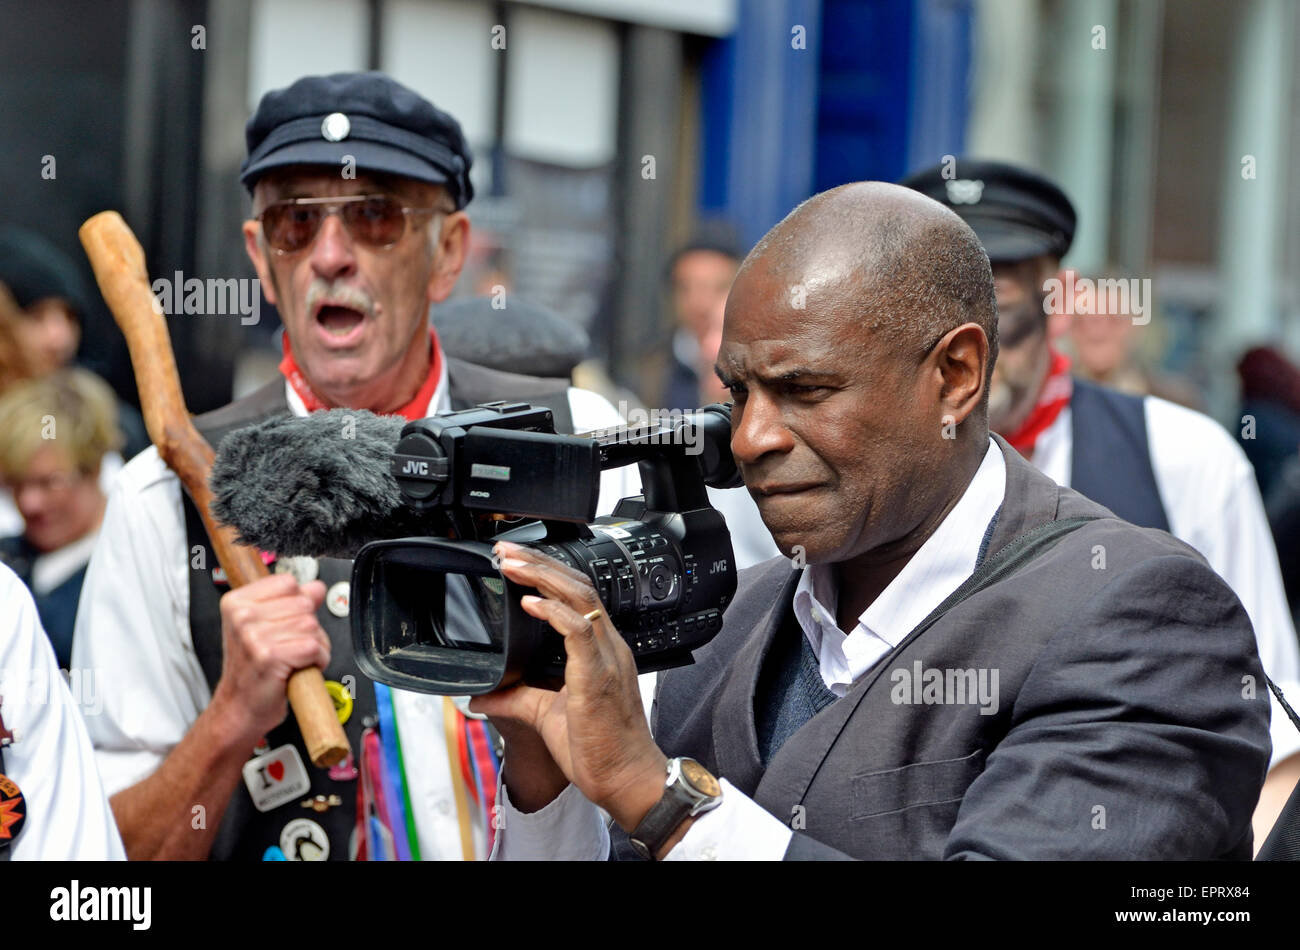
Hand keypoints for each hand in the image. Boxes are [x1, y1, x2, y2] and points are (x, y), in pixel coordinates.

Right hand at [210, 574, 329, 745]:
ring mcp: (254, 636)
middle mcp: (242, 616)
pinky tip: (300, 668)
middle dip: (309, 627)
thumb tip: (315, 587)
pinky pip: (314, 647)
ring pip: (312, 626)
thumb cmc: (252, 670)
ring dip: (315, 645)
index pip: (288, 582)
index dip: (297, 603)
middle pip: (304, 603)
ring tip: (295, 658)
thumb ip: (292, 602)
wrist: (238, 708)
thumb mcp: (264, 627)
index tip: (285, 623)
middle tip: (291, 646)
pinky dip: (317, 660)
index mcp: (236, 602)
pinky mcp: (270, 656)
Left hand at [468, 541, 667, 830]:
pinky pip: (578, 632)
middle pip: (578, 585)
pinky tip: (529, 602)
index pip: (578, 595)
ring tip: (511, 564)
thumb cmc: (599, 748)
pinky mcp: (597, 676)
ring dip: (543, 576)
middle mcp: (607, 646)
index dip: (548, 572)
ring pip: (580, 597)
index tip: (515, 561)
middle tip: (505, 550)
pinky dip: (552, 613)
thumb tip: (480, 696)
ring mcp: (606, 658)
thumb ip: (516, 699)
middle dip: (540, 562)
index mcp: (600, 649)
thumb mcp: (546, 715)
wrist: (626, 779)